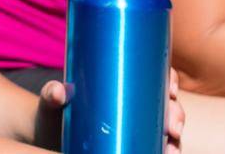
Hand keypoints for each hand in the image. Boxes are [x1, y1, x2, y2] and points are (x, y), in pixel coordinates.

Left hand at [31, 69, 183, 152]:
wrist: (47, 136)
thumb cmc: (53, 111)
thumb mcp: (53, 101)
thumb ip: (52, 94)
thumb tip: (59, 91)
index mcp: (124, 86)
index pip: (156, 78)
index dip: (171, 81)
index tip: (172, 89)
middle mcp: (136, 108)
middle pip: (168, 107)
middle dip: (177, 115)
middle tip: (173, 126)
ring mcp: (135, 130)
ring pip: (168, 134)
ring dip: (177, 142)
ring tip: (170, 149)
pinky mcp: (131, 149)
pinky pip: (155, 151)